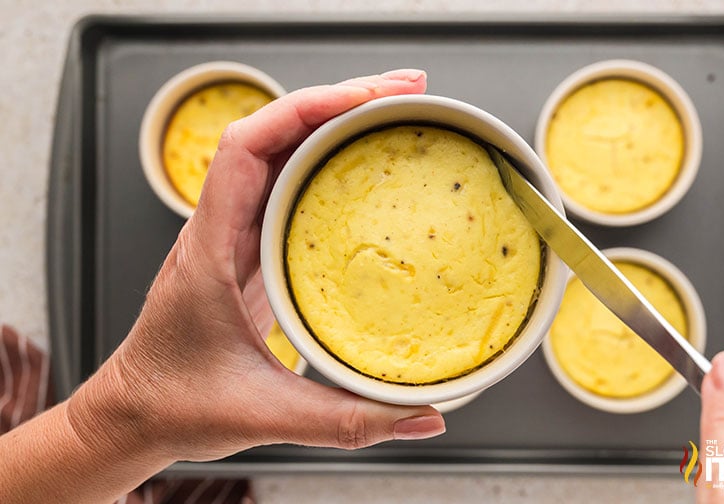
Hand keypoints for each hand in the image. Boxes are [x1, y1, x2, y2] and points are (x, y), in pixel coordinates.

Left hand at [68, 69, 445, 463]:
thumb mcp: (264, 415)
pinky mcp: (250, 250)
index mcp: (209, 249)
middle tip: (405, 93)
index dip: (305, 109)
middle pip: (275, 133)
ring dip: (334, 124)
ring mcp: (234, 235)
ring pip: (282, 153)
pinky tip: (366, 165)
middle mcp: (219, 228)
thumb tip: (425, 417)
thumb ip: (347, 421)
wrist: (134, 414)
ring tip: (394, 111)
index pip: (247, 147)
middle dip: (340, 102)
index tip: (365, 98)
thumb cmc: (175, 405)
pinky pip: (289, 187)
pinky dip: (327, 162)